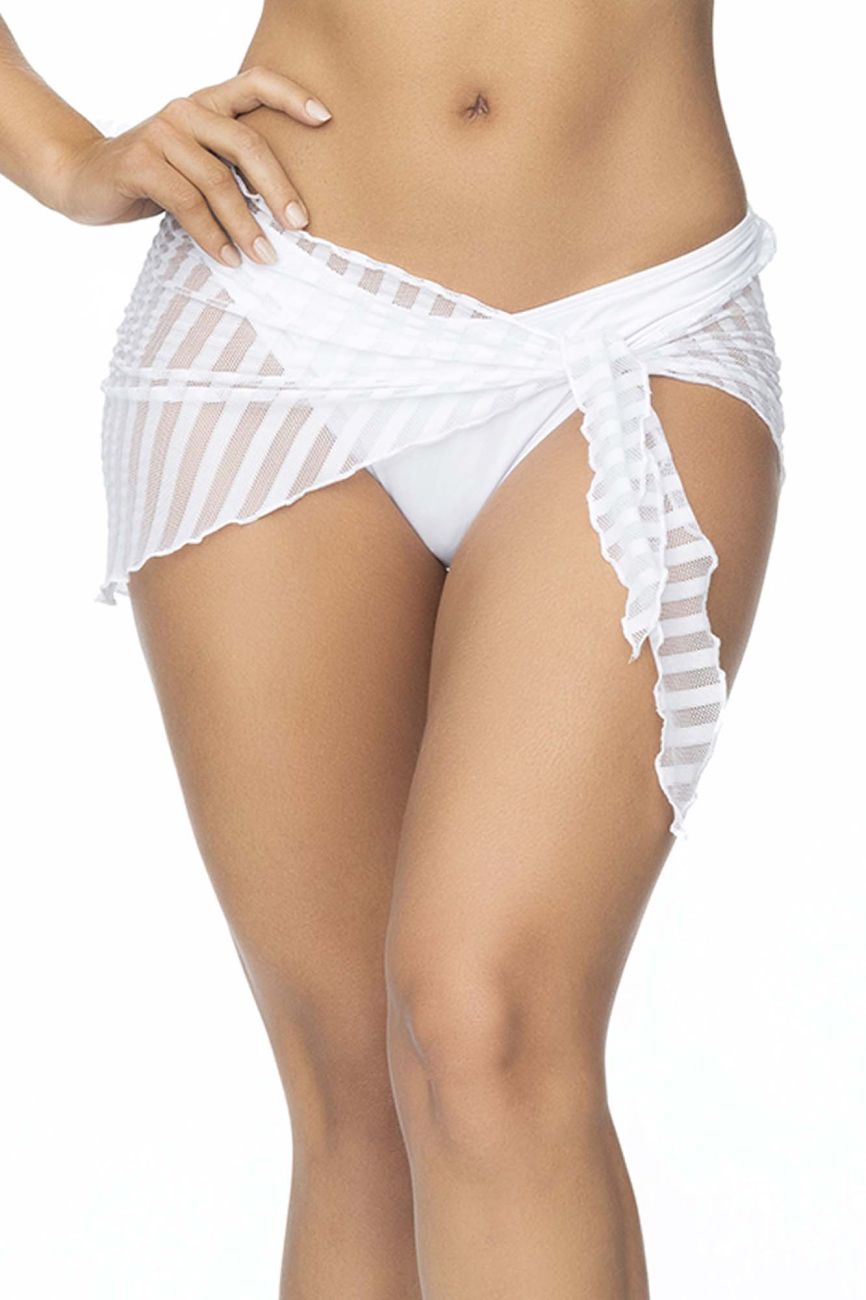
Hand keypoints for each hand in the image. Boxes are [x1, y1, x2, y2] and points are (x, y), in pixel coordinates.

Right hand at [56, 65, 331, 265]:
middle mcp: (185, 111)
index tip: (326, 119)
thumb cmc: (153, 178)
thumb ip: (229, 168)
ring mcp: (161, 134)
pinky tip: (228, 259)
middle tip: (300, 225)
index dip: (291, 96)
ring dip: (246, 226)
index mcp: (206, 104)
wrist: (83, 179)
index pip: (255, 83)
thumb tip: (288, 212)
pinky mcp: (140, 163)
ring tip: (265, 257)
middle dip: (278, 188)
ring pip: (218, 182)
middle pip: (246, 144)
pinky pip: (188, 204)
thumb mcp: (194, 163)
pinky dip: (212, 236)